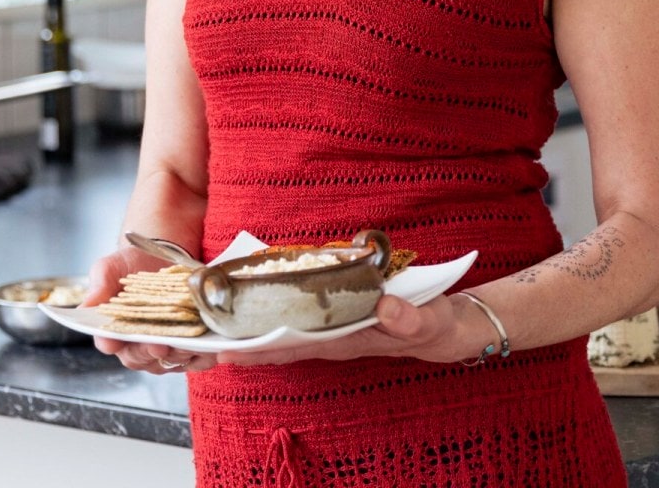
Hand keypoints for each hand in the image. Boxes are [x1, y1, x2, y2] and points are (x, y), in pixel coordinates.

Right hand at [84, 245, 217, 375]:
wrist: (163, 255)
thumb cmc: (131, 263)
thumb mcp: (110, 268)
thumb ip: (99, 286)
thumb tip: (85, 309)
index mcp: (113, 328)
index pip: (109, 343)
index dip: (116, 344)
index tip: (125, 341)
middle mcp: (136, 344)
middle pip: (141, 358)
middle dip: (151, 352)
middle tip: (161, 345)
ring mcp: (162, 349)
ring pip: (168, 362)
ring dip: (178, 355)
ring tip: (187, 344)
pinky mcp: (187, 346)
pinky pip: (195, 360)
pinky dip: (202, 356)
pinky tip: (208, 347)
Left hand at [211, 293, 481, 368]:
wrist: (451, 330)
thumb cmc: (437, 324)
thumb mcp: (431, 320)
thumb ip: (411, 319)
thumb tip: (384, 309)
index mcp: (350, 339)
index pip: (298, 346)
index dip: (262, 348)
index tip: (228, 350)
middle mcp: (337, 340)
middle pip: (282, 348)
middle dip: (246, 349)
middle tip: (207, 347)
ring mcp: (338, 334)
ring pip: (287, 341)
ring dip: (255, 341)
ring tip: (219, 339)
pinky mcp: (342, 323)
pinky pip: (301, 329)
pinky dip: (276, 327)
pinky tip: (258, 322)